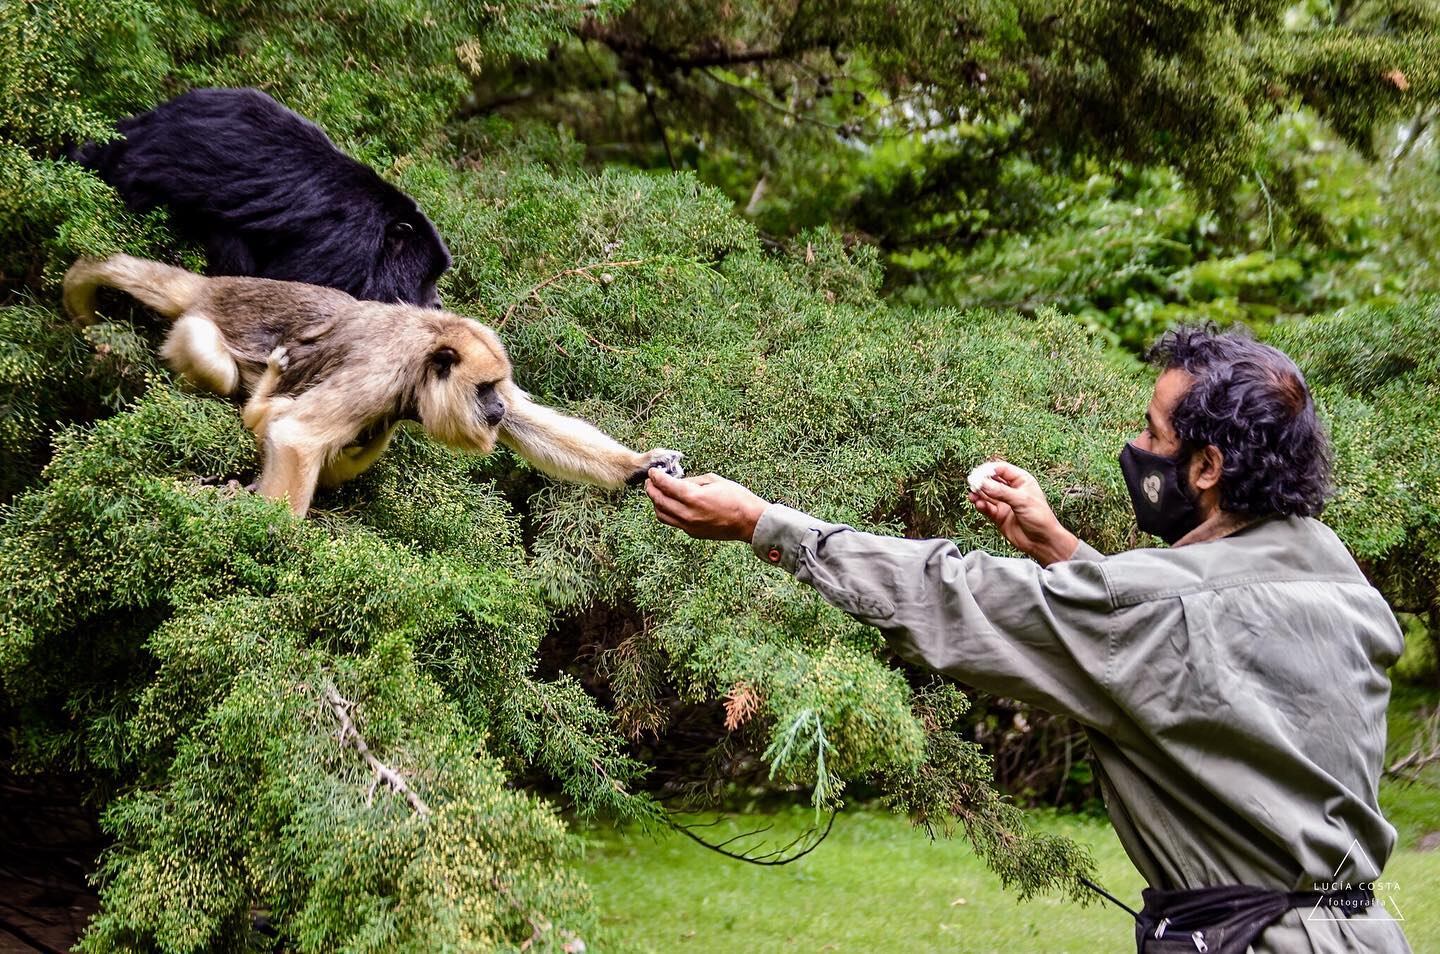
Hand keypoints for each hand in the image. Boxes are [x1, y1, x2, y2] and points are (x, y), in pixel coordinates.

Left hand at [645, 468, 769, 541]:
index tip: (653, 472)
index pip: (665, 485)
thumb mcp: (714, 480)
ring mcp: (688, 526)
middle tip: (650, 481)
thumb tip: (678, 482)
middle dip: (651, 489)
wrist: (750, 522)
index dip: (656, 477)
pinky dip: (667, 512)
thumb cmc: (737, 498)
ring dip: (656, 502)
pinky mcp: (692, 533)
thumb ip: (692, 481)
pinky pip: (672, 522)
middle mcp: (687, 513)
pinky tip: (670, 504)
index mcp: (693, 497)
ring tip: (658, 493)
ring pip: (661, 514)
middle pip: (658, 501)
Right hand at [968, 461, 1077, 565]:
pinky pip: (986, 507)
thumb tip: (983, 483)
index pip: (1002, 469)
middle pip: (991, 480)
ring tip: (972, 495)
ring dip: (978, 494)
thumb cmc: (1040, 518)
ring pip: (986, 494)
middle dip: (981, 481)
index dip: (989, 470)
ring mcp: (1004, 503)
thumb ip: (1001, 491)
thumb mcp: (1022, 501)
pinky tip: (979, 505)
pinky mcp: (998, 515)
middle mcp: (1011, 490)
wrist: (1042, 541)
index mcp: (1021, 481)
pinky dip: (981, 505)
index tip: (978, 473)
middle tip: (972, 483)